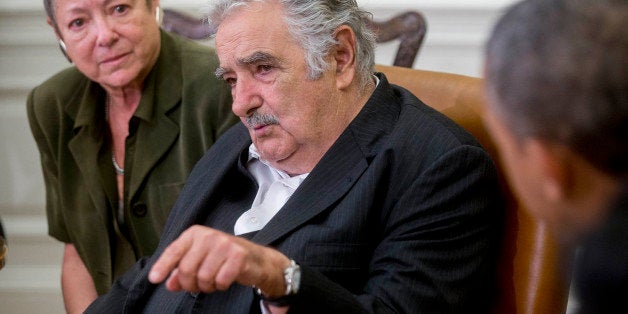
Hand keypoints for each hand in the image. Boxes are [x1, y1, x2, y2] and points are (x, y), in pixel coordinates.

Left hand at [148, 225, 289, 295]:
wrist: (257, 259)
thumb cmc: (225, 258)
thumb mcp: (201, 260)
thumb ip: (182, 270)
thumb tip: (168, 283)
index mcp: (195, 233)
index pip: (174, 251)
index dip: (163, 266)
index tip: (154, 279)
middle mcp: (209, 235)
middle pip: (186, 269)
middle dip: (190, 283)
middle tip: (199, 285)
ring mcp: (224, 244)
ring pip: (202, 277)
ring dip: (207, 286)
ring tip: (215, 279)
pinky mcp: (238, 255)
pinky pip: (220, 281)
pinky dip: (221, 285)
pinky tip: (226, 279)